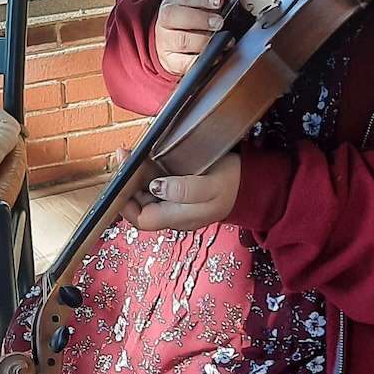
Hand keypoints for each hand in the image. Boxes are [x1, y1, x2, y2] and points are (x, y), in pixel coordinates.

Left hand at [125, 153, 241, 232]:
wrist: (251, 184)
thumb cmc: (233, 184)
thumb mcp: (211, 186)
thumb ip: (184, 189)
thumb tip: (156, 187)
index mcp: (179, 217)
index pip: (142, 219)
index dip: (126, 204)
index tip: (121, 179)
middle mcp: (173, 214)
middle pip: (139, 206)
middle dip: (127, 184)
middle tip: (123, 156)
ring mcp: (175, 203)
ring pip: (145, 194)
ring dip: (135, 176)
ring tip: (128, 153)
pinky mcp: (179, 191)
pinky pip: (156, 185)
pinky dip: (146, 172)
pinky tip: (144, 157)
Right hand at [154, 0, 230, 75]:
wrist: (175, 33)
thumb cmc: (192, 10)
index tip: (219, 0)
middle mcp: (166, 19)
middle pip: (175, 16)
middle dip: (200, 19)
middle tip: (219, 22)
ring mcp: (167, 40)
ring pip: (180, 41)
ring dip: (203, 40)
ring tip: (224, 41)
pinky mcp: (171, 61)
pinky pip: (182, 64)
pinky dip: (199, 61)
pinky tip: (215, 57)